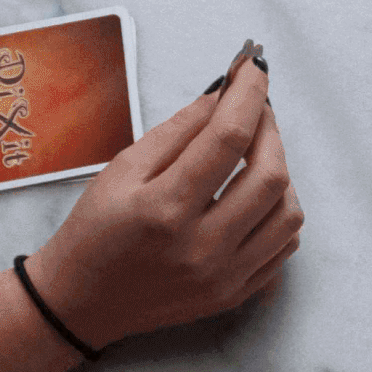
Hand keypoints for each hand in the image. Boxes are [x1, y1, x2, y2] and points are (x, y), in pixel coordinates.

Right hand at [25, 49, 301, 348]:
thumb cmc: (95, 230)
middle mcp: (201, 247)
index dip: (248, 95)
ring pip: (289, 213)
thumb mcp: (122, 170)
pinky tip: (256, 193)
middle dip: (270, 130)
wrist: (82, 302)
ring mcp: (224, 276)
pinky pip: (284, 245)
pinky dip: (280, 210)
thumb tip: (223, 94)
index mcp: (164, 209)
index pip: (227, 138)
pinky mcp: (235, 293)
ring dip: (280, 171)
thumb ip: (177, 131)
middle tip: (256, 109)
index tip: (254, 69)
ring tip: (255, 152)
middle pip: (270, 176)